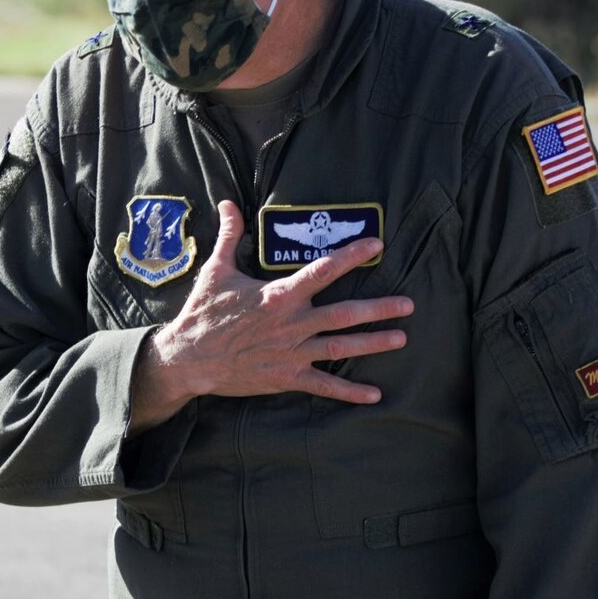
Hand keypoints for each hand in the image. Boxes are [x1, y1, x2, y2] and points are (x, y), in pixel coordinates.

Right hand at [129, 200, 413, 432]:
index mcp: (279, 295)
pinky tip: (374, 394)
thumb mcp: (216, 270)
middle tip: (408, 305)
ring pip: (342, 347)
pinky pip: (323, 385)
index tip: (376, 246)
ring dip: (374, 343)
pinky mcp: (287, 377)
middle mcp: (293, 323)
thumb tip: (228, 204)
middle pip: (345, 314)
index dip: (352, 256)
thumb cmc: (203, 312)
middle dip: (380, 309)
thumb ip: (229, 236)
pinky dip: (349, 392)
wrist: (188, 357)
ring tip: (401, 338)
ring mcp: (292, 352)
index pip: (323, 270)